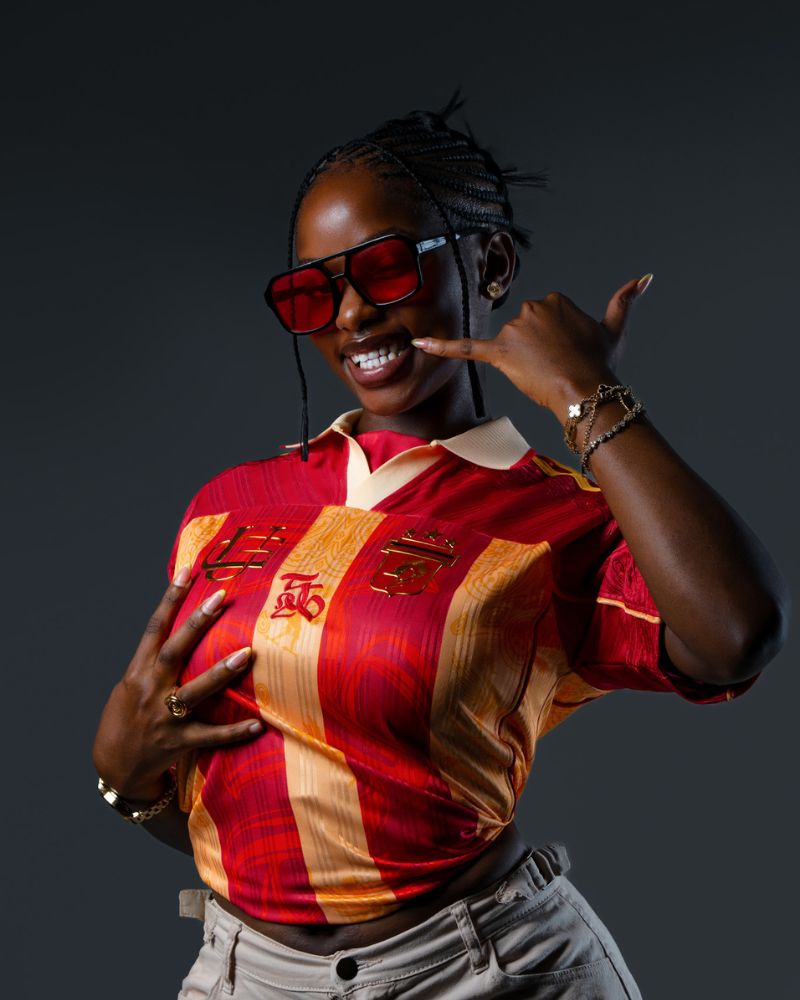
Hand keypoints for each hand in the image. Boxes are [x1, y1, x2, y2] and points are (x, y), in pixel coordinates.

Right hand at [92, 572, 262, 801]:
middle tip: (220, 597)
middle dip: (197, 623)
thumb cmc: (129, 716)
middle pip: (175, 650)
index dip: (170, 598)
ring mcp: (164, 717)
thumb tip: (187, 626)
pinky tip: (258, 724)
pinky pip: (211, 736)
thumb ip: (156, 659)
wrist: (115, 766)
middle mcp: (150, 689)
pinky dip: (235, 731)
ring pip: (195, 691)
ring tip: (247, 654)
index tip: (188, 570)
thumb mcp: (132, 683)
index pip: (155, 627)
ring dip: (221, 672)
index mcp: (138, 670)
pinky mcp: (178, 742)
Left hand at [412, 274, 652, 416]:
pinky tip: (418, 345)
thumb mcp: (614, 329)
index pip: (544, 319)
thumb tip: (646, 277)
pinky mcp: (498, 353)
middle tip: (555, 368)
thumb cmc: (601, 365)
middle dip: (535, 351)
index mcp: (555, 299)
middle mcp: (532, 307)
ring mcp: (515, 329)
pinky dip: (441, 347)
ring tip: (541, 375)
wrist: (588, 390)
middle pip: (523, 330)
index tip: (568, 355)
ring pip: (508, 345)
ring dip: (521, 362)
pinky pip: (467, 348)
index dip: (554, 342)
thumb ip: (625, 300)